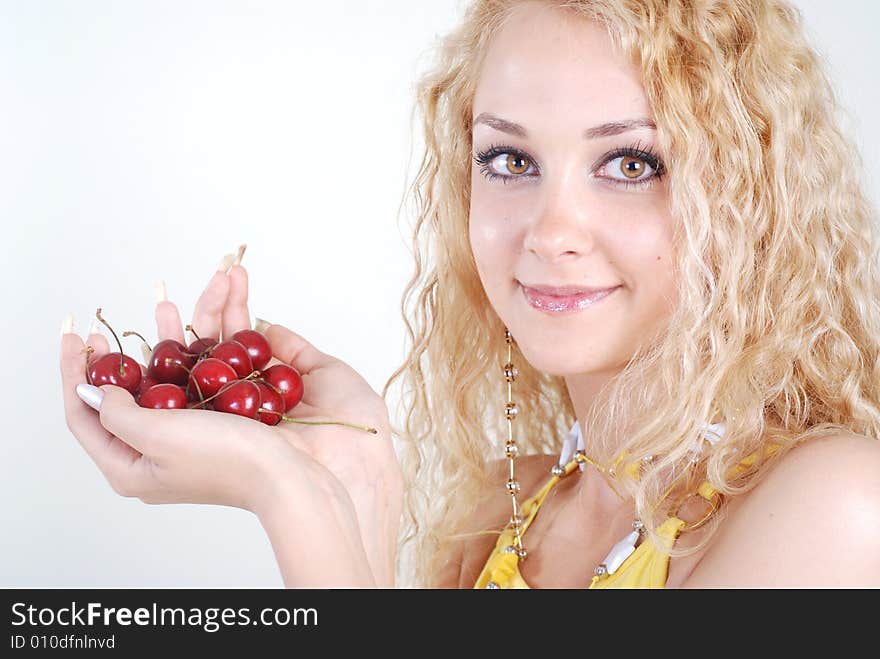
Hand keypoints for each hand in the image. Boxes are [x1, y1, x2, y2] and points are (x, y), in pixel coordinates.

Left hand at [60, 257, 402, 586]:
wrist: (297, 477)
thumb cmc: (227, 462)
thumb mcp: (156, 437)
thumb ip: (117, 413)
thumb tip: (92, 391)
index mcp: (135, 464)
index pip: (89, 415)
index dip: (78, 372)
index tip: (76, 334)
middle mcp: (165, 445)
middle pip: (140, 386)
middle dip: (139, 342)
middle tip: (132, 313)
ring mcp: (203, 428)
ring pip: (185, 368)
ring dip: (189, 324)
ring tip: (188, 291)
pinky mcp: (237, 415)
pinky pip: (221, 367)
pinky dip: (224, 332)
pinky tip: (229, 304)